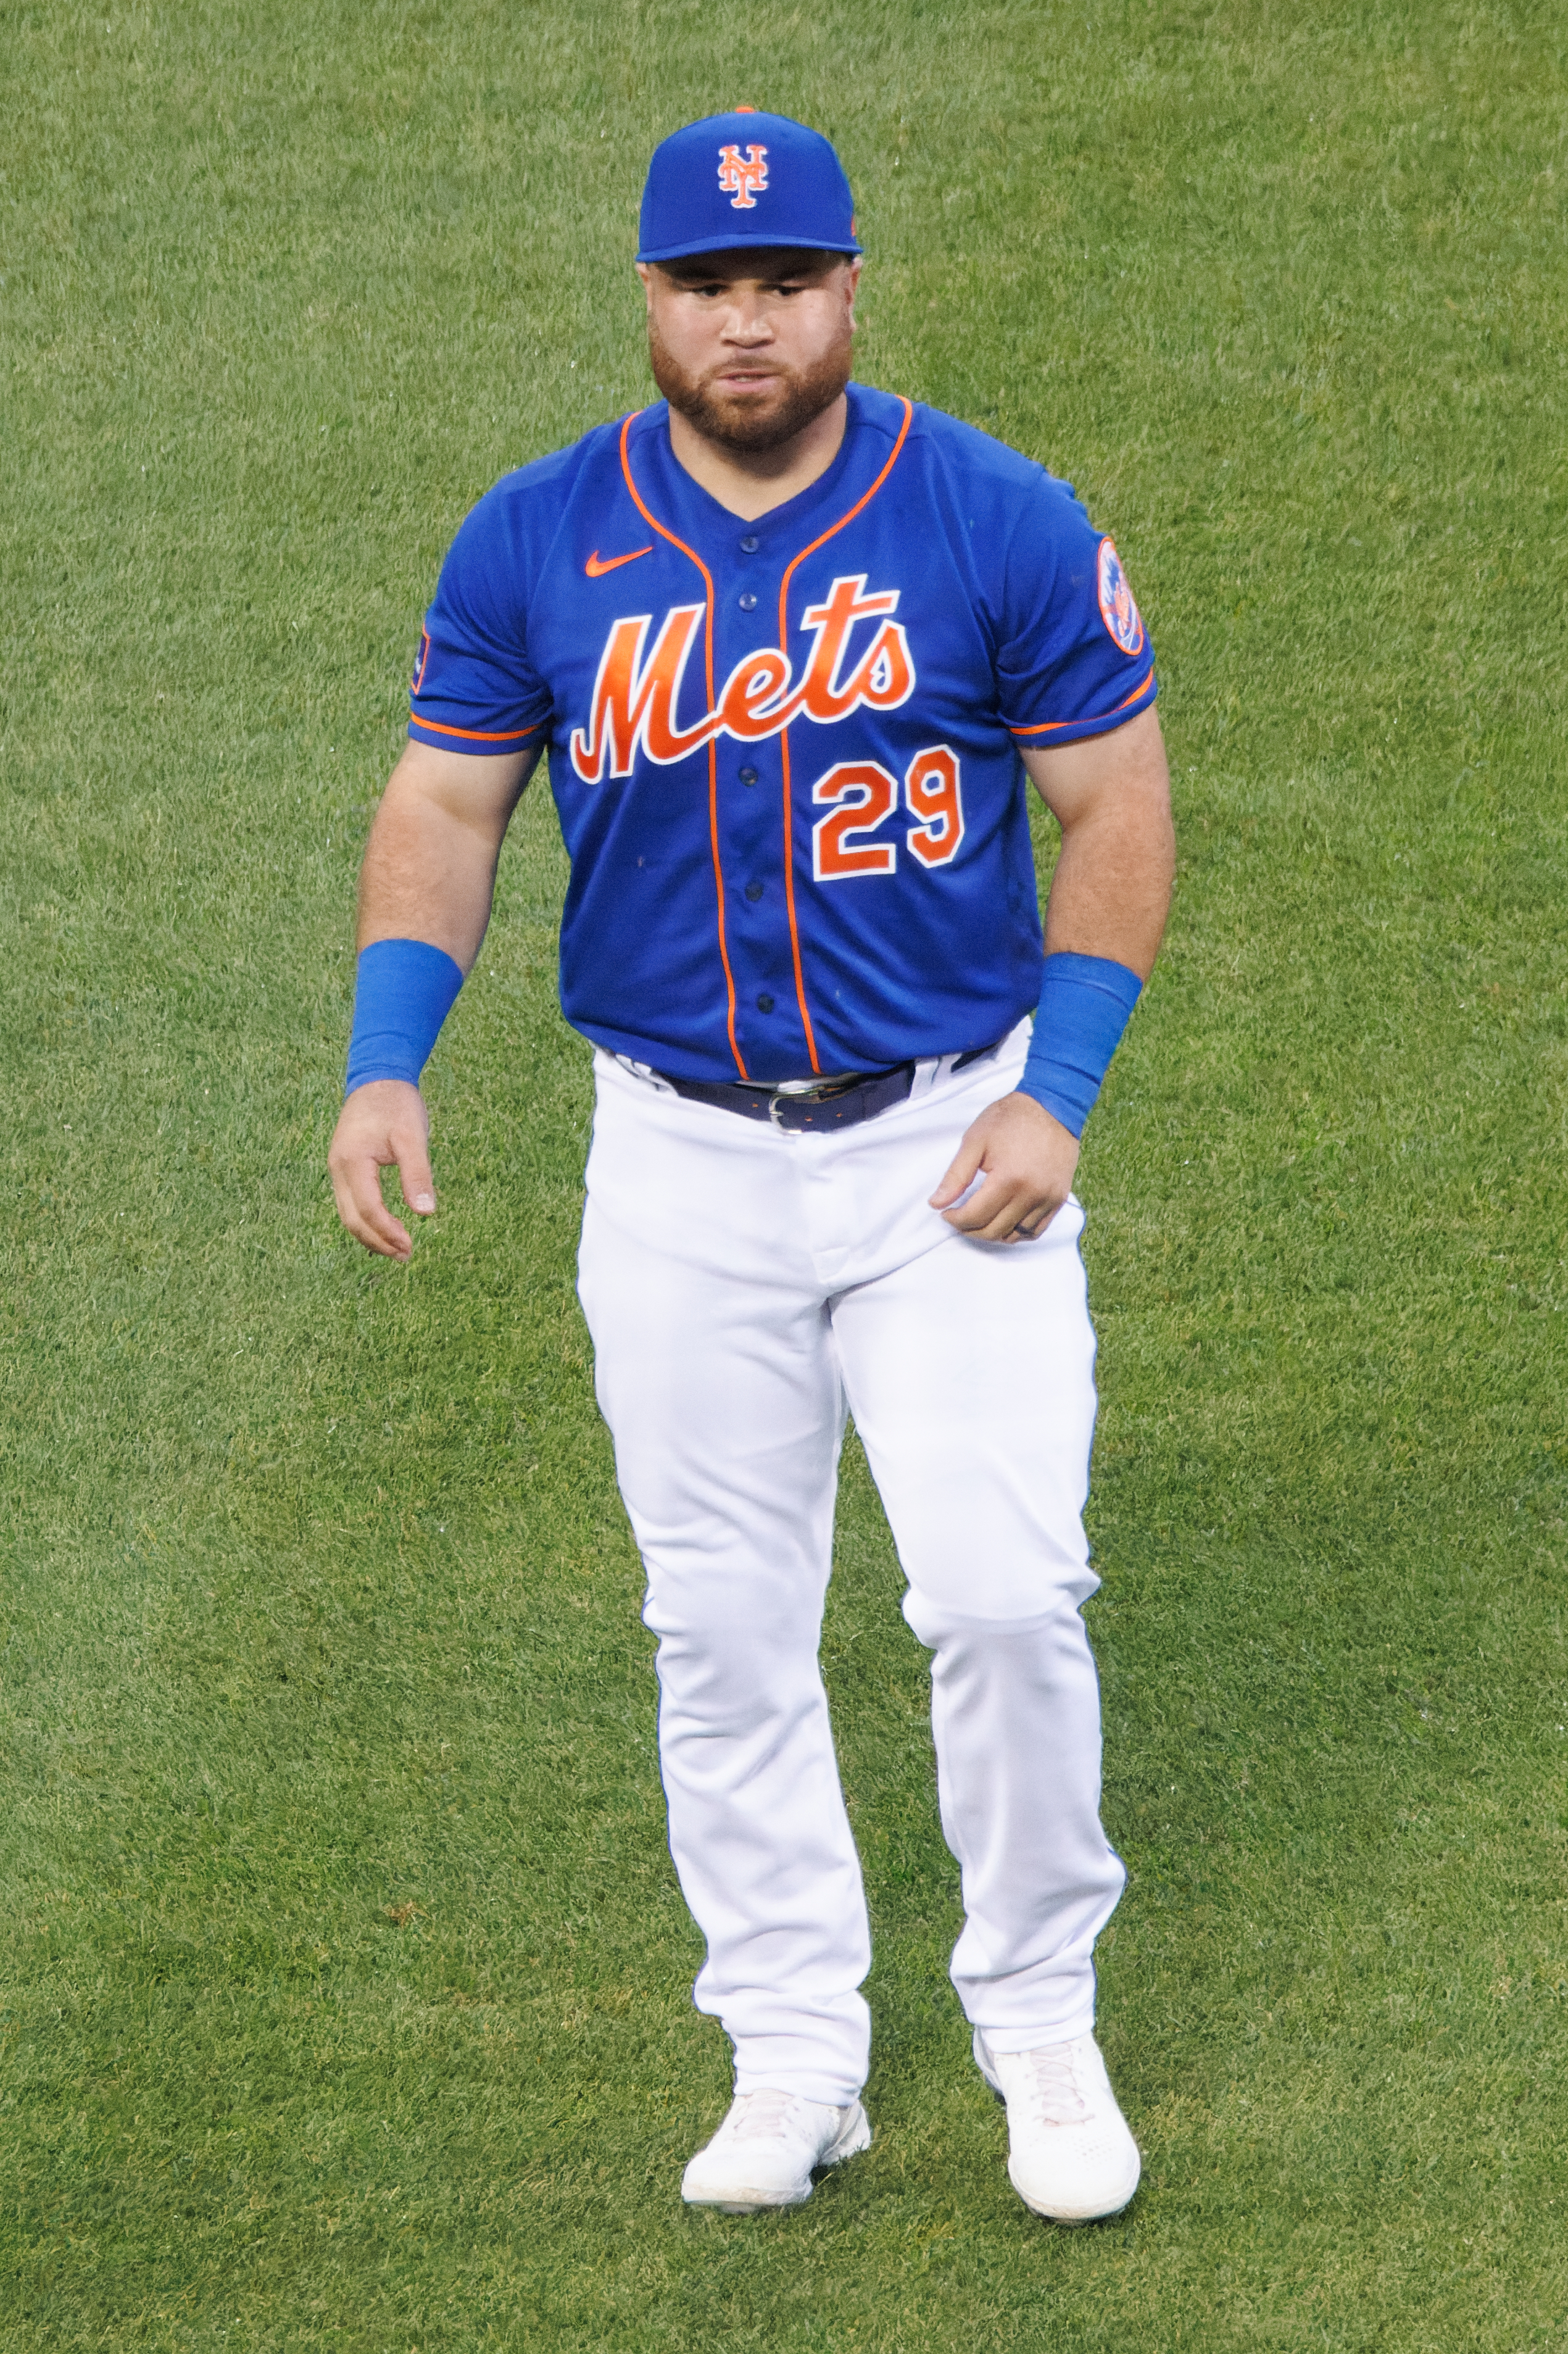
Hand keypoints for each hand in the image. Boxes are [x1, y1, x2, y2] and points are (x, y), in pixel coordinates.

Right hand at [328, 1079, 435, 1259]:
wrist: (379, 1078)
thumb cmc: (398, 1105)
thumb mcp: (413, 1137)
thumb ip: (418, 1174)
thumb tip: (426, 1213)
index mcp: (353, 1162)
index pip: (367, 1210)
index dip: (388, 1232)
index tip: (411, 1245)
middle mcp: (338, 1168)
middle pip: (352, 1219)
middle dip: (378, 1242)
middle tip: (406, 1255)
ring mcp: (337, 1168)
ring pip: (348, 1215)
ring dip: (371, 1236)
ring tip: (398, 1250)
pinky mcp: (344, 1168)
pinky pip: (349, 1203)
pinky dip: (366, 1221)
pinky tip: (385, 1230)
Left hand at [929, 1090, 1080, 1242]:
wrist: (1052, 1106)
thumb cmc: (1010, 1119)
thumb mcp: (975, 1141)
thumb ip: (955, 1176)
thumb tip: (936, 1203)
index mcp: (1009, 1179)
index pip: (975, 1217)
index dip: (955, 1220)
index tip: (946, 1212)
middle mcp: (1031, 1194)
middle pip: (994, 1231)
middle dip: (970, 1229)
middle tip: (959, 1217)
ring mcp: (1048, 1199)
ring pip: (1015, 1236)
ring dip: (993, 1233)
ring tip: (980, 1219)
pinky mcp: (1058, 1199)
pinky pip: (1036, 1231)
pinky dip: (1017, 1233)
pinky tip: (1004, 1222)